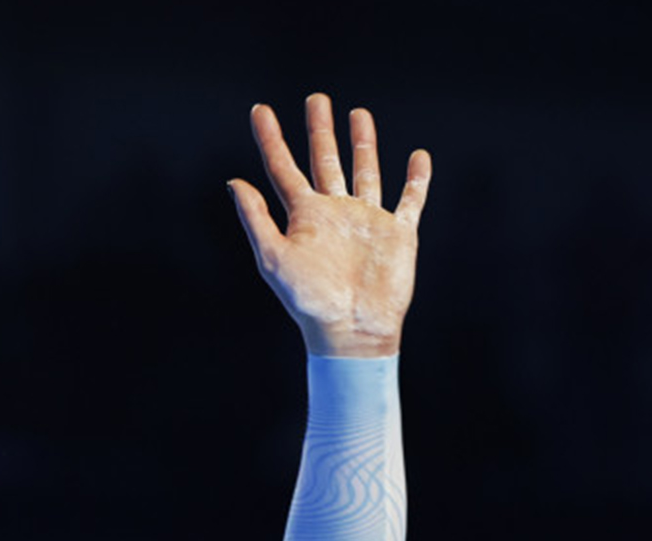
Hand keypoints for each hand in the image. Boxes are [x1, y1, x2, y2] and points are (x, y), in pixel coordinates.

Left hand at [229, 95, 429, 357]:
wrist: (352, 329)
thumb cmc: (309, 300)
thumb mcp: (273, 257)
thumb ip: (255, 218)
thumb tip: (233, 182)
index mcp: (304, 216)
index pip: (282, 168)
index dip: (270, 138)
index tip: (259, 110)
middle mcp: (334, 212)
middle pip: (325, 160)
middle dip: (319, 130)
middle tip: (316, 99)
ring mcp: (367, 220)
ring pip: (365, 171)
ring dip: (362, 144)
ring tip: (358, 114)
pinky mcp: (398, 233)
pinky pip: (410, 199)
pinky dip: (416, 179)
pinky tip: (418, 156)